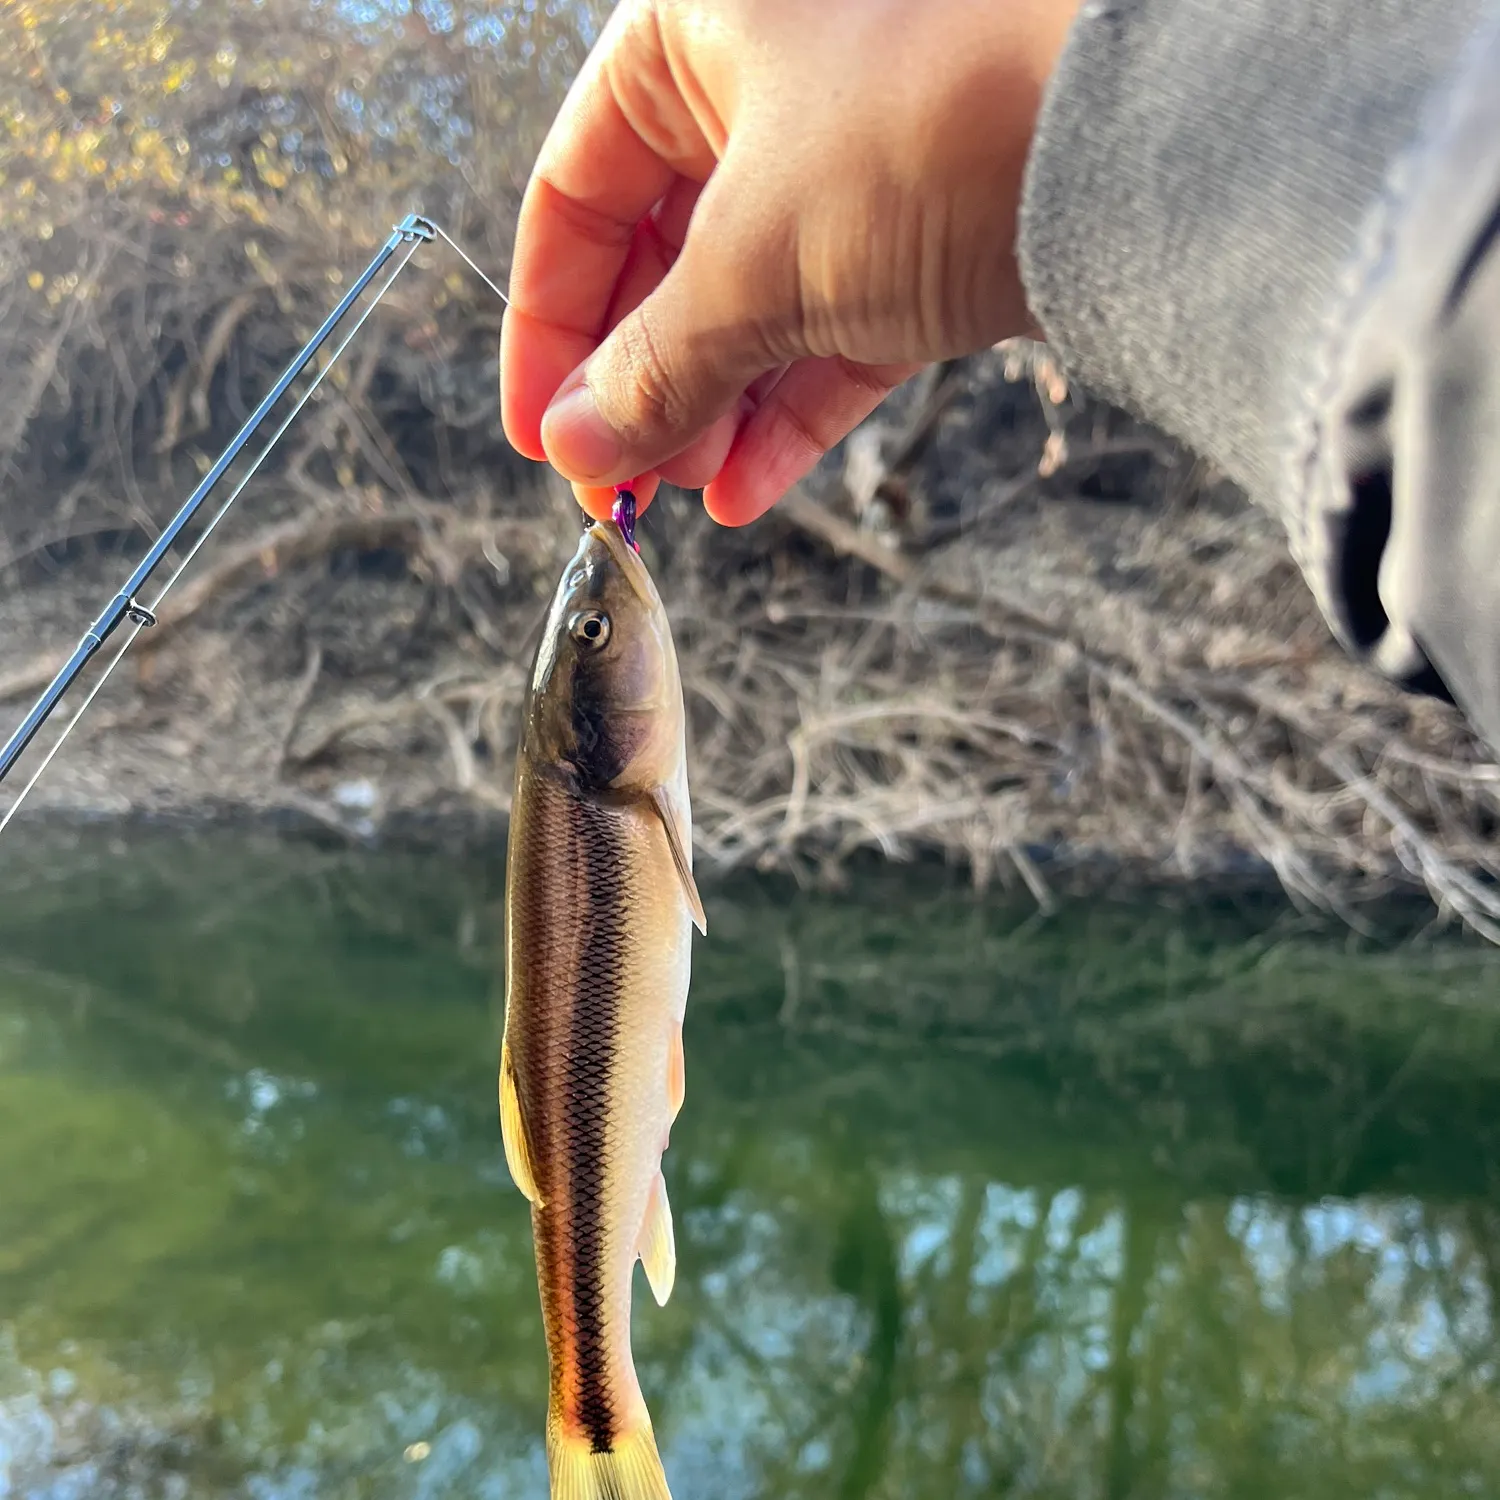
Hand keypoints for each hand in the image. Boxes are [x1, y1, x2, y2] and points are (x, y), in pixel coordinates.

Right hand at [500, 0, 1081, 523]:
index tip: (540, 431)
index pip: (577, 189)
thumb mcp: (757, 259)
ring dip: (714, 408)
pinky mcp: (936, 227)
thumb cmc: (939, 125)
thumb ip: (654, 363)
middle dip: (642, 382)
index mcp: (699, 27)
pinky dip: (795, 408)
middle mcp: (775, 75)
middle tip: (624, 482)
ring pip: (754, 298)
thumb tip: (574, 444)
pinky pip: (838, 326)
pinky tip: (753, 488)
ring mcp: (861, 154)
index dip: (547, 323)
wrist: (1161, 136)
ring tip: (687, 497)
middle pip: (666, 252)